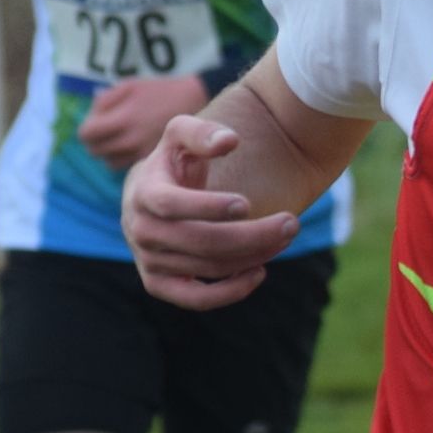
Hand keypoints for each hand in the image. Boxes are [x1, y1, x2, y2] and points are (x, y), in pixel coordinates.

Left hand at [78, 74, 207, 171]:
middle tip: (108, 132)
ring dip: (112, 153)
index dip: (88, 129)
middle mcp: (132, 140)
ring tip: (123, 140)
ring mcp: (144, 154)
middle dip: (98, 142)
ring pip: (111, 163)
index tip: (96, 125)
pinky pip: (129, 167)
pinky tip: (135, 148)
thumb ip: (104, 102)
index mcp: (124, 119)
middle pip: (96, 151)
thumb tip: (90, 119)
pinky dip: (127, 159)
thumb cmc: (159, 91)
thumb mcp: (129, 86)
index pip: (87, 135)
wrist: (195, 102)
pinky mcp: (155, 162)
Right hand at [120, 116, 299, 309]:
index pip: (171, 205)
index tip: (246, 203)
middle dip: (251, 235)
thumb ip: (202, 132)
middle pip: (200, 242)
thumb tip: (229, 141)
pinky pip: (197, 300)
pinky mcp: (159, 285)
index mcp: (143, 193)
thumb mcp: (180, 135)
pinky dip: (231, 291)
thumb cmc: (173, 162)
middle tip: (292, 223)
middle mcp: (141, 231)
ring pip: (208, 267)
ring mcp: (149, 261)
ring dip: (253, 256)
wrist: (148, 196)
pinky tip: (260, 271)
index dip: (208, 207)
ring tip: (285, 237)